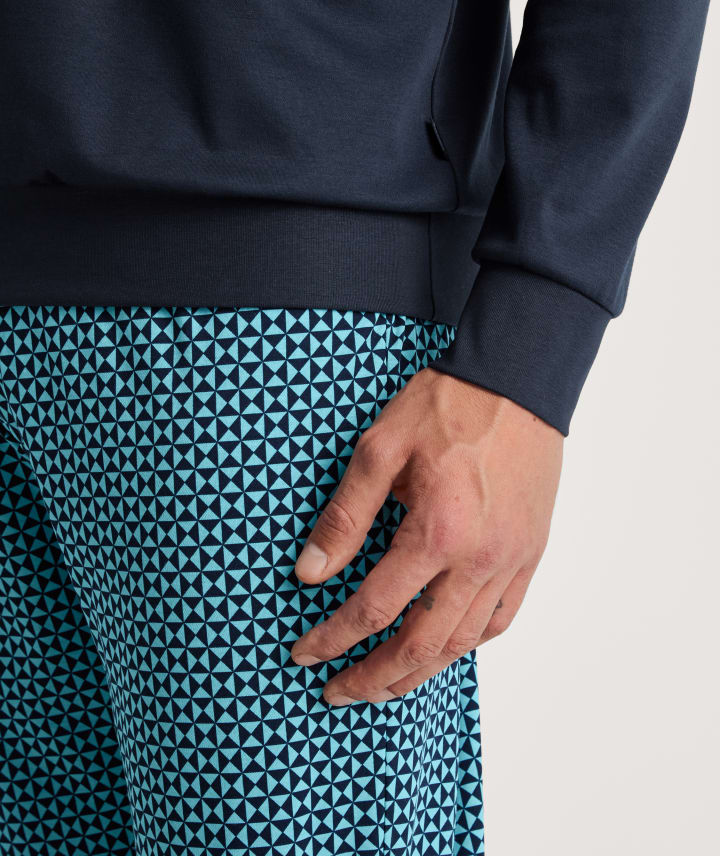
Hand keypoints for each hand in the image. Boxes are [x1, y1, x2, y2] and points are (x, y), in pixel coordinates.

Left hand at [290, 367, 562, 705]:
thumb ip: (345, 516)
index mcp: (437, 532)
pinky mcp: (531, 552)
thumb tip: (310, 572)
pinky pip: (502, 617)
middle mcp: (479, 558)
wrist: (517, 381)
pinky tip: (445, 648)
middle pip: (422, 643)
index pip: (374, 608)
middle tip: (338, 692)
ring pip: (464, 642)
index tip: (305, 654)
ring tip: (385, 686)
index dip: (334, 639)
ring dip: (420, 671)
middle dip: (374, 677)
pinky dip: (469, 644)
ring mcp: (512, 560)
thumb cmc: (446, 405)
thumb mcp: (379, 450)